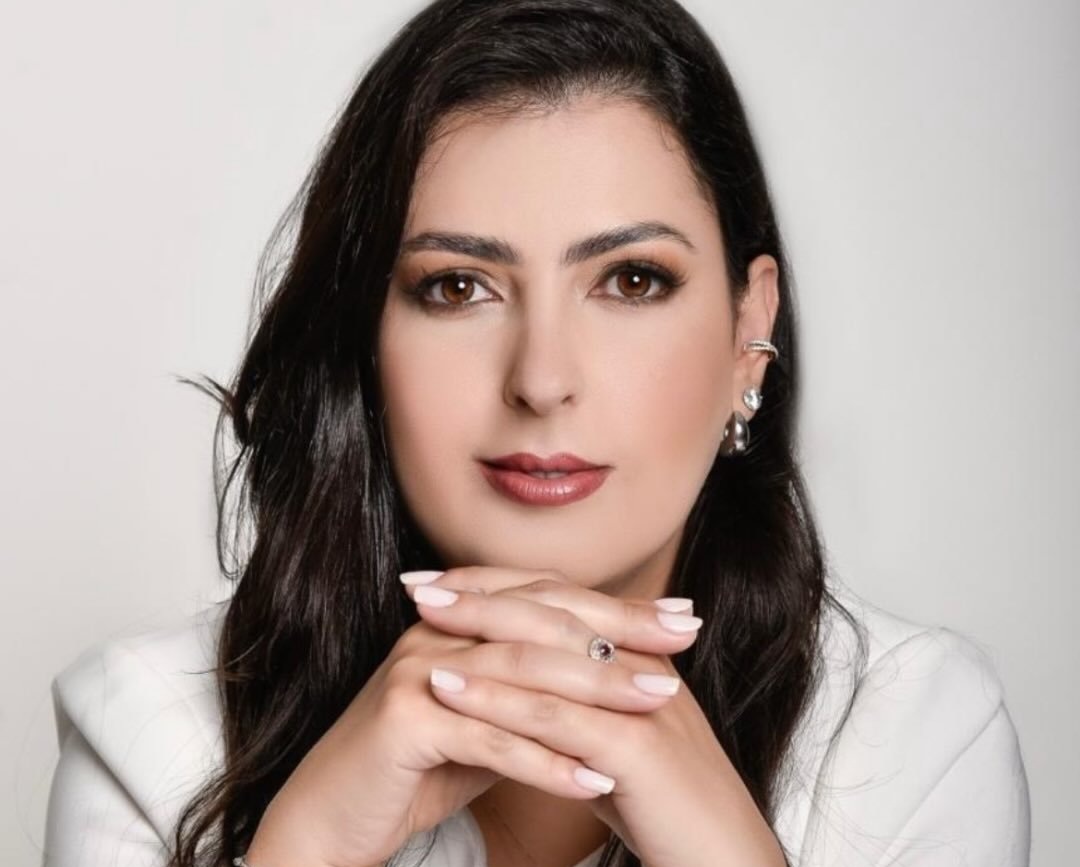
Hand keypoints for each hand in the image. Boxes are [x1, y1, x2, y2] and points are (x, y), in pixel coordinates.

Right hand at [244, 567, 697, 866]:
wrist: (329, 818)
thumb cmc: (412, 769)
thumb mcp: (484, 717)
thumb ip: (530, 691)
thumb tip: (601, 676)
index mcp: (458, 619)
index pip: (551, 600)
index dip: (618, 608)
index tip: (680, 618)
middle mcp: (437, 630)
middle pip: (544, 623)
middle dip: (620, 632)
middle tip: (685, 642)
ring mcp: (417, 670)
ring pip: (524, 675)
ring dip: (597, 691)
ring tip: (658, 703)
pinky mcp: (404, 719)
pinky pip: (491, 739)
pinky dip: (548, 762)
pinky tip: (598, 780)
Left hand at [406, 568, 787, 866]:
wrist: (726, 859)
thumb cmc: (666, 806)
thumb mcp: (620, 738)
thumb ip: (583, 704)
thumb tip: (532, 688)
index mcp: (639, 655)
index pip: (561, 598)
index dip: (501, 585)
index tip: (442, 580)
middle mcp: (642, 663)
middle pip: (552, 608)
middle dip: (480, 593)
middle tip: (419, 584)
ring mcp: (641, 700)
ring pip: (548, 654)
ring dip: (479, 633)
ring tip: (421, 620)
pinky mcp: (636, 747)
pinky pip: (553, 716)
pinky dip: (495, 698)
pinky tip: (446, 690)